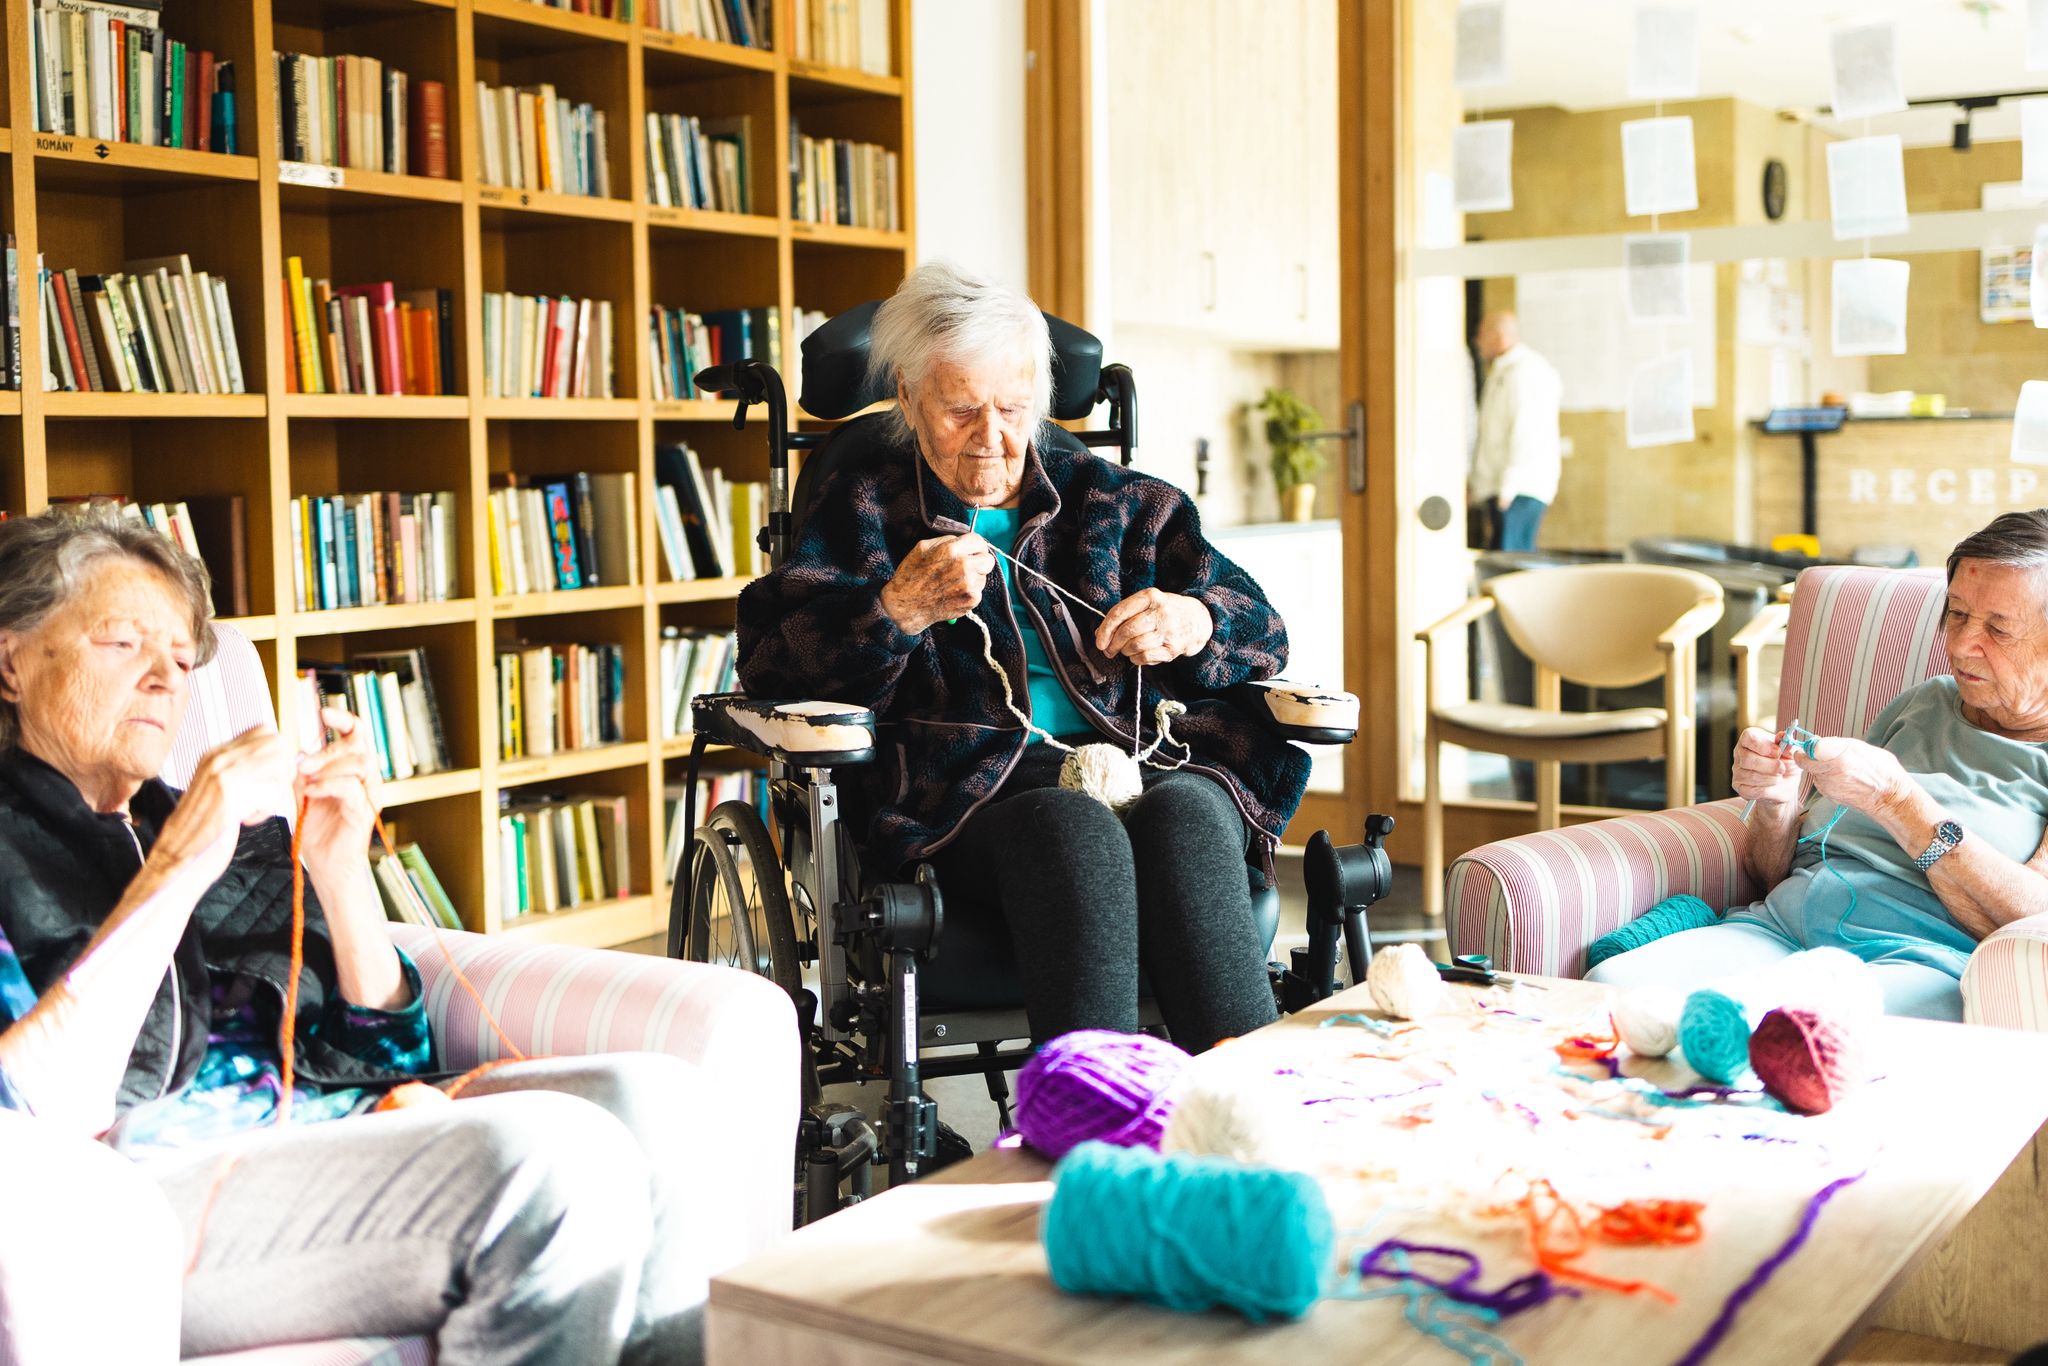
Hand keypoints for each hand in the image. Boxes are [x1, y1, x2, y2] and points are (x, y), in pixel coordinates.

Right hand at [152, 726, 297, 886]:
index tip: (274, 778)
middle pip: (277, 742)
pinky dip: (266, 808)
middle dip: (285, 769)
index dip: (278, 753)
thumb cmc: (201, 830)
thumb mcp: (219, 789)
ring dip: (277, 790)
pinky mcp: (228, 793)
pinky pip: (272, 789)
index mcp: (215, 754)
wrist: (174, 856)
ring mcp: (221, 773)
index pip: (264, 731)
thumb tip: (279, 761)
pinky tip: (246, 820)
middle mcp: (217, 757)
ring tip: (254, 810)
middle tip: (270, 794)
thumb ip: (242, 771)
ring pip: (280, 764)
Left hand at [294, 707, 382, 882]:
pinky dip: (328, 785)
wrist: (326, 866)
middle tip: (303, 762)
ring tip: (306, 778)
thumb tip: (298, 752)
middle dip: (329, 748)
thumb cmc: (319, 831)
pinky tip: (311, 793)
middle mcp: (368, 780)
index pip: (357, 735)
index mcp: (354, 771)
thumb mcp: (305, 793)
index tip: (322, 713)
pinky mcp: (365, 812)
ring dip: (328, 766)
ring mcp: (369, 796)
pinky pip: (351, 788)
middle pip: (359, 746)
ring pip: (360, 763)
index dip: (343, 720)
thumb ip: (305, 772)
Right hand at [879, 534, 995, 634]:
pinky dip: (970, 591)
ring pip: (983, 576)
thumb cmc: (911, 575)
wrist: (906, 605)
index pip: (979, 541)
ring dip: (974, 577)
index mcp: (952, 550)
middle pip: (988, 559)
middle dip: (979, 560)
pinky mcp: (972, 600)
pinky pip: (978, 591)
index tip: (971, 550)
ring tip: (954, 582)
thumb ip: (946, 541)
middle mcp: (964, 566)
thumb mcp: (923, 548)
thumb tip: (962, 541)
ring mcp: (970, 585)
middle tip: (968, 565)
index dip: (974, 545)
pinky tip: (954, 592)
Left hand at [1094, 589, 1213, 665]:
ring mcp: (1168, 631)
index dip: (1105, 629)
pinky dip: (1136, 659)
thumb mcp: (1147, 604)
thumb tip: (1101, 634)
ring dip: (1125, 651)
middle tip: (1109, 650)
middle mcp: (1161, 612)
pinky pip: (1145, 657)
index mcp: (1151, 597)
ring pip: (1135, 646)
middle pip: (1127, 631)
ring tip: (1126, 650)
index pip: (1120, 612)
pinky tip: (1137, 654)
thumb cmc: (1165, 611)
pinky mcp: (1173, 648)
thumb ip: (1124, 615)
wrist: (1198, 619)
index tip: (1099, 641)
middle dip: (1113, 644)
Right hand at [1731, 726, 1803, 809]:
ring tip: (1780, 777)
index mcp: (1750, 739)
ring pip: (1750, 775)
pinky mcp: (1738, 786)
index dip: (1763, 746)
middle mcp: (1740, 753)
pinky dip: (1765, 789)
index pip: (1748, 738)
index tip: (1778, 752)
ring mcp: (1737, 770)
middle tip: (1782, 768)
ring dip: (1770, 778)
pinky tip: (1772, 785)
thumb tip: (1784, 736)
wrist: (1785, 783)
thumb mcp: (1791, 752)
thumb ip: (1787, 744)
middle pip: (1747, 758)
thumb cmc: (1786, 763)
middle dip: (1769, 766)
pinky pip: (1750, 790)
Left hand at [1792, 735, 1912, 817]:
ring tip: (1842, 769)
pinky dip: (1828, 780)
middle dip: (1813, 759)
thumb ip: (1834, 744)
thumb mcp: (1859, 747)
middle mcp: (1828, 773)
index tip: (1809, 748)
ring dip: (1821, 770)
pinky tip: (1844, 779)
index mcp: (1836, 757)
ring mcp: (1828, 786)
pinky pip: (1822, 784)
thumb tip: (1818, 741)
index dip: (1806, 750)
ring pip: (1814, 774)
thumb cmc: (1881, 769)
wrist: (1890, 796)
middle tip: (1826, 757)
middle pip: (1807, 763)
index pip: (1805, 753)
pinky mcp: (1829, 796)